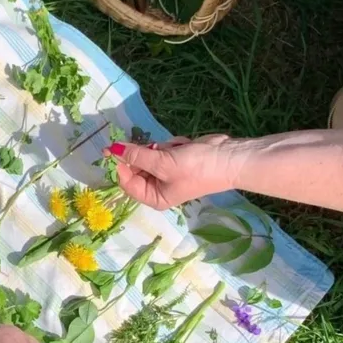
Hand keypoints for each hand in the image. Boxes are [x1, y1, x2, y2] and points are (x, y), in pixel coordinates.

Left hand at [113, 136, 237, 209]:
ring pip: (148, 154)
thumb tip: (113, 149)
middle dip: (144, 154)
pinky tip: (183, 147)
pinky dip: (170, 145)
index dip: (119, 165)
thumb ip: (136, 155)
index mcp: (154, 197)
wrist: (228, 158)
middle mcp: (157, 187)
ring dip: (160, 148)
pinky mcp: (174, 158)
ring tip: (175, 150)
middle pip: (135, 167)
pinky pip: (161, 148)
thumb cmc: (195, 168)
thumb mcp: (162, 163)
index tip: (113, 148)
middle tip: (155, 147)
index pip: (126, 182)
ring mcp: (166, 171)